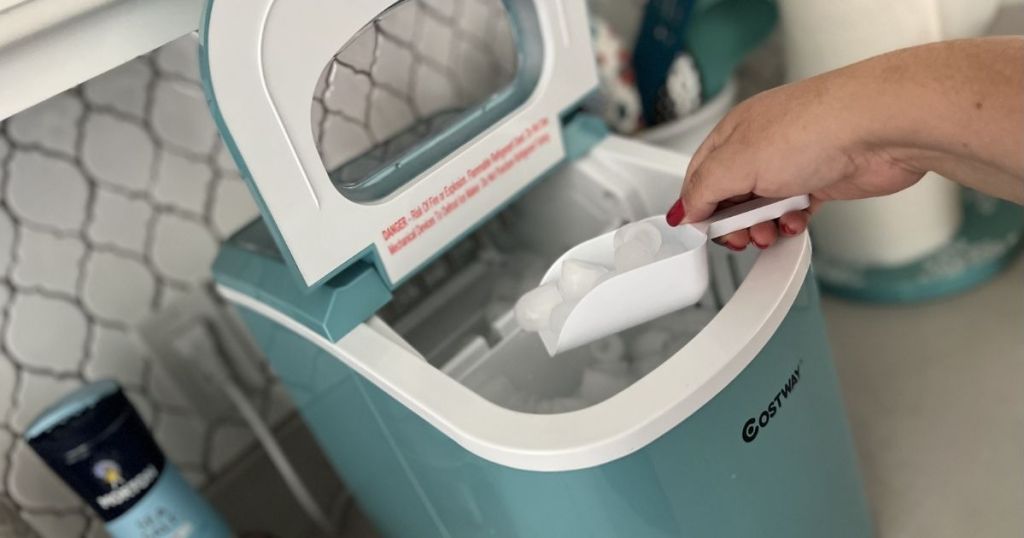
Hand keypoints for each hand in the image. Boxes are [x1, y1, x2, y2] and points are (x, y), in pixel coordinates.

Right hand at [665, 72, 924, 249]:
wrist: (878, 128)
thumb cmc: (814, 127)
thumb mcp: (736, 162)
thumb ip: (702, 190)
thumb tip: (685, 210)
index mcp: (734, 133)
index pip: (700, 175)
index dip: (697, 206)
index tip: (702, 230)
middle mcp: (761, 145)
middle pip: (731, 196)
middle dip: (733, 223)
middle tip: (740, 235)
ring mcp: (793, 163)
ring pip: (763, 207)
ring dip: (763, 226)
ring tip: (770, 232)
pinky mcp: (822, 180)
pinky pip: (795, 211)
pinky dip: (791, 223)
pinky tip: (796, 223)